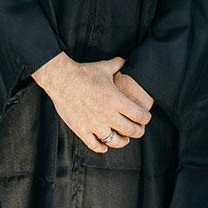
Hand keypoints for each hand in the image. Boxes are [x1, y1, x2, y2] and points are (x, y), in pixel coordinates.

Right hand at [32, 53, 151, 152]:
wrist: (61, 79)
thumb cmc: (83, 72)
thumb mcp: (104, 67)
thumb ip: (118, 64)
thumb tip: (126, 59)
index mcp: (116, 100)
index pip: (139, 115)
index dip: (145, 118)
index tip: (146, 117)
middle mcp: (107, 114)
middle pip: (130, 130)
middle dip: (138, 131)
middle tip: (139, 130)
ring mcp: (94, 124)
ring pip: (115, 141)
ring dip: (122, 142)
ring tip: (124, 139)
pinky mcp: (82, 129)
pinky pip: (95, 145)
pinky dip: (102, 148)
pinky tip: (104, 146)